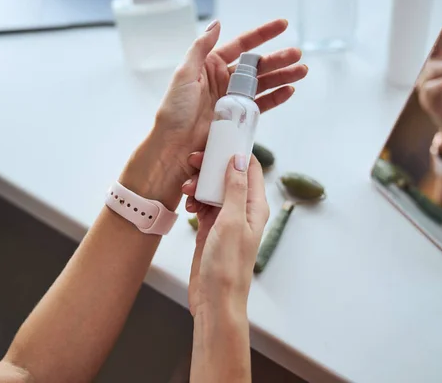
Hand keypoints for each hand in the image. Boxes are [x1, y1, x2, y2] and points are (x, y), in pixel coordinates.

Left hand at [120, 19, 306, 209]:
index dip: (263, 35)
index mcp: (210, 65)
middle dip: (278, 59)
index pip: (242, 46)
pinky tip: (289, 90)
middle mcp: (224, 80)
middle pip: (257, 66)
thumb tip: (216, 23)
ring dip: (282, 77)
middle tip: (297, 55)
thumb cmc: (174, 111)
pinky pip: (261, 105)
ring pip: (263, 84)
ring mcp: (232, 99)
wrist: (175, 147)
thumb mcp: (184, 74)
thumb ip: (200, 48)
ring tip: (301, 71)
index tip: (283, 26)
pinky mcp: (238, 118)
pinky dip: (275, 98)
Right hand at [181, 152, 268, 316]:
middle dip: (211, 167)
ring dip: (199, 185)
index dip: (235, 152)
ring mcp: (226, 219)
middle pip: (228, 176)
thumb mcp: (231, 221)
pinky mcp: (211, 228)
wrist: (214, 298)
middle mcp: (242, 210)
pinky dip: (194, 200)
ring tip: (186, 190)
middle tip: (193, 162)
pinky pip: (203, 204)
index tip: (217, 141)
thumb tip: (239, 159)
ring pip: (213, 189)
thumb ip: (234, 189)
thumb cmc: (228, 264)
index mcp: (255, 206)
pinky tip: (187, 204)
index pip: (250, 168)